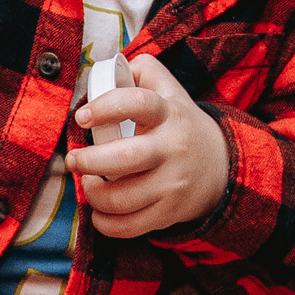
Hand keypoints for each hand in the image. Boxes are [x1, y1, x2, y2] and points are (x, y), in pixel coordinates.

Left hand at [70, 54, 228, 238]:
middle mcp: (172, 149)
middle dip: (89, 162)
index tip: (82, 117)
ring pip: (122, 199)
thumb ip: (143, 71)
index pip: (139, 103)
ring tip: (88, 183)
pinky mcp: (168, 213)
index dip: (106, 108)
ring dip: (93, 194)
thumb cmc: (179, 125)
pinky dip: (105, 223)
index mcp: (169, 114)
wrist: (221, 165)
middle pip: (124, 159)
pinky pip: (129, 226)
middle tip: (73, 160)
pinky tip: (99, 210)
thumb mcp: (170, 91)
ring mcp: (172, 184)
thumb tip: (110, 67)